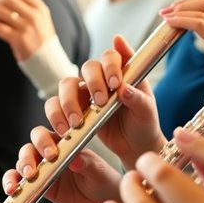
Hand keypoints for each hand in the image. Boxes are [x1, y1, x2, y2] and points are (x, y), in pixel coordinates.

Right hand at [1, 128, 122, 202]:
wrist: (100, 197)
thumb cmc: (101, 177)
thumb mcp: (98, 171)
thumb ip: (87, 164)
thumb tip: (76, 160)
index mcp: (67, 140)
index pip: (53, 130)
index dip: (50, 136)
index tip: (54, 149)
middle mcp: (51, 149)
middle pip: (35, 140)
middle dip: (36, 150)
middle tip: (44, 162)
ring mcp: (42, 166)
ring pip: (24, 158)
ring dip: (22, 165)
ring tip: (29, 177)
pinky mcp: (35, 182)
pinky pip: (18, 179)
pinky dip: (12, 182)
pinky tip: (12, 189)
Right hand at [48, 35, 166, 169]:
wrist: (134, 145)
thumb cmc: (143, 123)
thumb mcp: (146, 111)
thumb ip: (138, 98)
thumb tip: (124, 89)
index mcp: (121, 73)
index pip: (111, 56)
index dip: (111, 65)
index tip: (115, 83)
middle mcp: (101, 79)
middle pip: (88, 67)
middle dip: (93, 83)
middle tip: (101, 102)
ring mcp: (86, 93)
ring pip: (67, 84)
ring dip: (69, 100)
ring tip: (77, 121)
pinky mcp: (73, 109)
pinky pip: (56, 105)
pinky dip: (56, 115)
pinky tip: (65, 128)